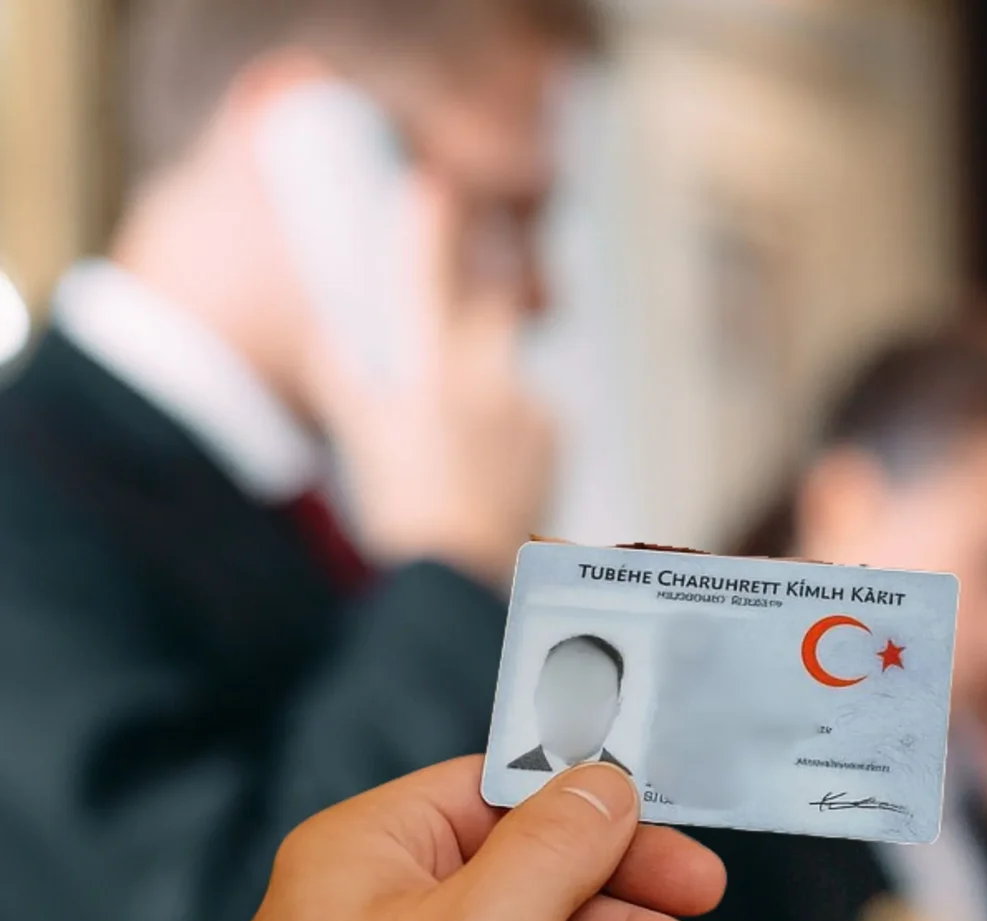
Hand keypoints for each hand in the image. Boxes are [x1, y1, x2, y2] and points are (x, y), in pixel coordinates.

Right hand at [310, 177, 553, 590]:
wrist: (460, 567)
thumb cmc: (397, 503)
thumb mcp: (358, 431)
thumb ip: (344, 372)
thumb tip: (330, 326)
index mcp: (426, 371)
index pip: (425, 278)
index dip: (429, 228)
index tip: (432, 186)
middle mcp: (484, 377)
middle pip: (492, 306)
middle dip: (478, 303)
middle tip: (456, 349)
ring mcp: (526, 403)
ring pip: (506, 373)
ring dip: (489, 393)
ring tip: (464, 453)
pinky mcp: (556, 430)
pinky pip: (533, 413)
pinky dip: (515, 431)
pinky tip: (493, 470)